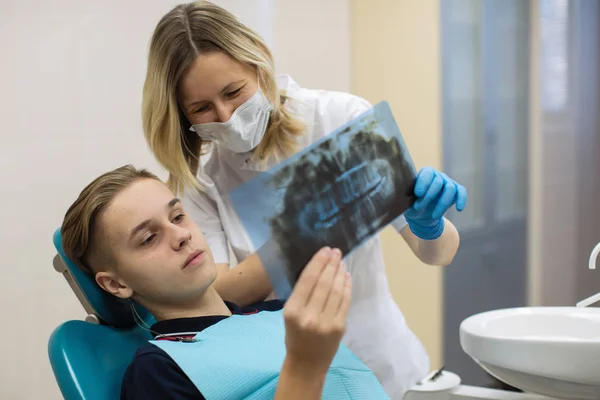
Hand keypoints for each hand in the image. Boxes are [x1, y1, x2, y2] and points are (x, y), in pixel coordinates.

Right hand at [282, 247, 351, 374]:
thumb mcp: (289, 314)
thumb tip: (318, 268)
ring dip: (340, 273)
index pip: (307, 280)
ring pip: (336, 290)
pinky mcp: (339, 327)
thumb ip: (301, 294)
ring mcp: (326, 322)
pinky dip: (346, 287)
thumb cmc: (295, 336)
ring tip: (341, 262)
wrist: (306, 364)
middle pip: (323, 283)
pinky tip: (346, 277)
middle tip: (336, 252)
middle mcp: (309, 316)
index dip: (318, 262)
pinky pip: (344, 301)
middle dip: (331, 264)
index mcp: (292, 311)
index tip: (324, 250)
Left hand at [404, 167, 466, 239]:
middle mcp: (437, 176)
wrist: (422, 217)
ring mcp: (448, 183)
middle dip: (429, 196)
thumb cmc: (411, 206)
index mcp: (424, 174)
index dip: (423, 182)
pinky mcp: (456, 192)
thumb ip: (404, 198)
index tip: (417, 194)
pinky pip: (461, 192)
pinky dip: (462, 200)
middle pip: (438, 182)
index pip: (427, 173)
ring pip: (450, 188)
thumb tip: (399, 196)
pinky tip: (459, 209)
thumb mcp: (405, 203)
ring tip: (434, 215)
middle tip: (419, 207)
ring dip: (442, 203)